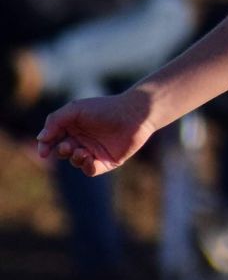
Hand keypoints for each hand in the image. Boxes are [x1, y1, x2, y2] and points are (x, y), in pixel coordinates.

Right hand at [36, 90, 158, 175]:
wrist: (134, 113)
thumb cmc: (105, 108)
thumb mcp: (74, 110)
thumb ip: (54, 121)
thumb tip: (41, 138)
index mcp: (73, 128)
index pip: (53, 140)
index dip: (46, 146)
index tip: (44, 151)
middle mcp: (83, 140)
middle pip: (63, 152)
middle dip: (61, 151)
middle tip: (69, 146)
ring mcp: (95, 151)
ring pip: (76, 162)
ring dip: (75, 159)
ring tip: (82, 151)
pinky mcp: (108, 161)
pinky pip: (92, 170)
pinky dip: (87, 167)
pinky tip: (89, 159)